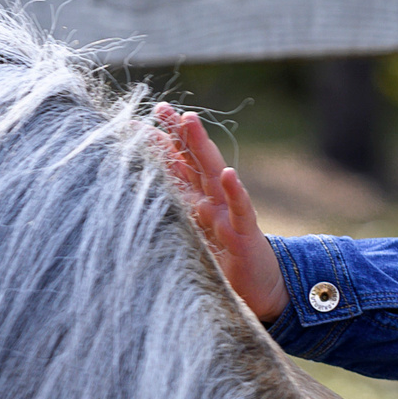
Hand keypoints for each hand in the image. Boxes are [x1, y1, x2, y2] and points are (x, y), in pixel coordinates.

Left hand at [156, 104, 289, 322]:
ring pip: (212, 174)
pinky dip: (234, 192)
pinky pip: (239, 209)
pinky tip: (228, 174)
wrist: (262, 290)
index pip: (176, 166)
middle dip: (177, 133)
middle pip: (192, 160)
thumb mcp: (193, 239)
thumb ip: (173, 219)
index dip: (158, 144)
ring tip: (190, 123)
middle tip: (161, 107)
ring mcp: (228, 214)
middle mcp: (211, 201)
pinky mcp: (244, 233)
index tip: (135, 122)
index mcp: (196, 202)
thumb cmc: (224, 264)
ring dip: (201, 147)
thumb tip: (135, 203)